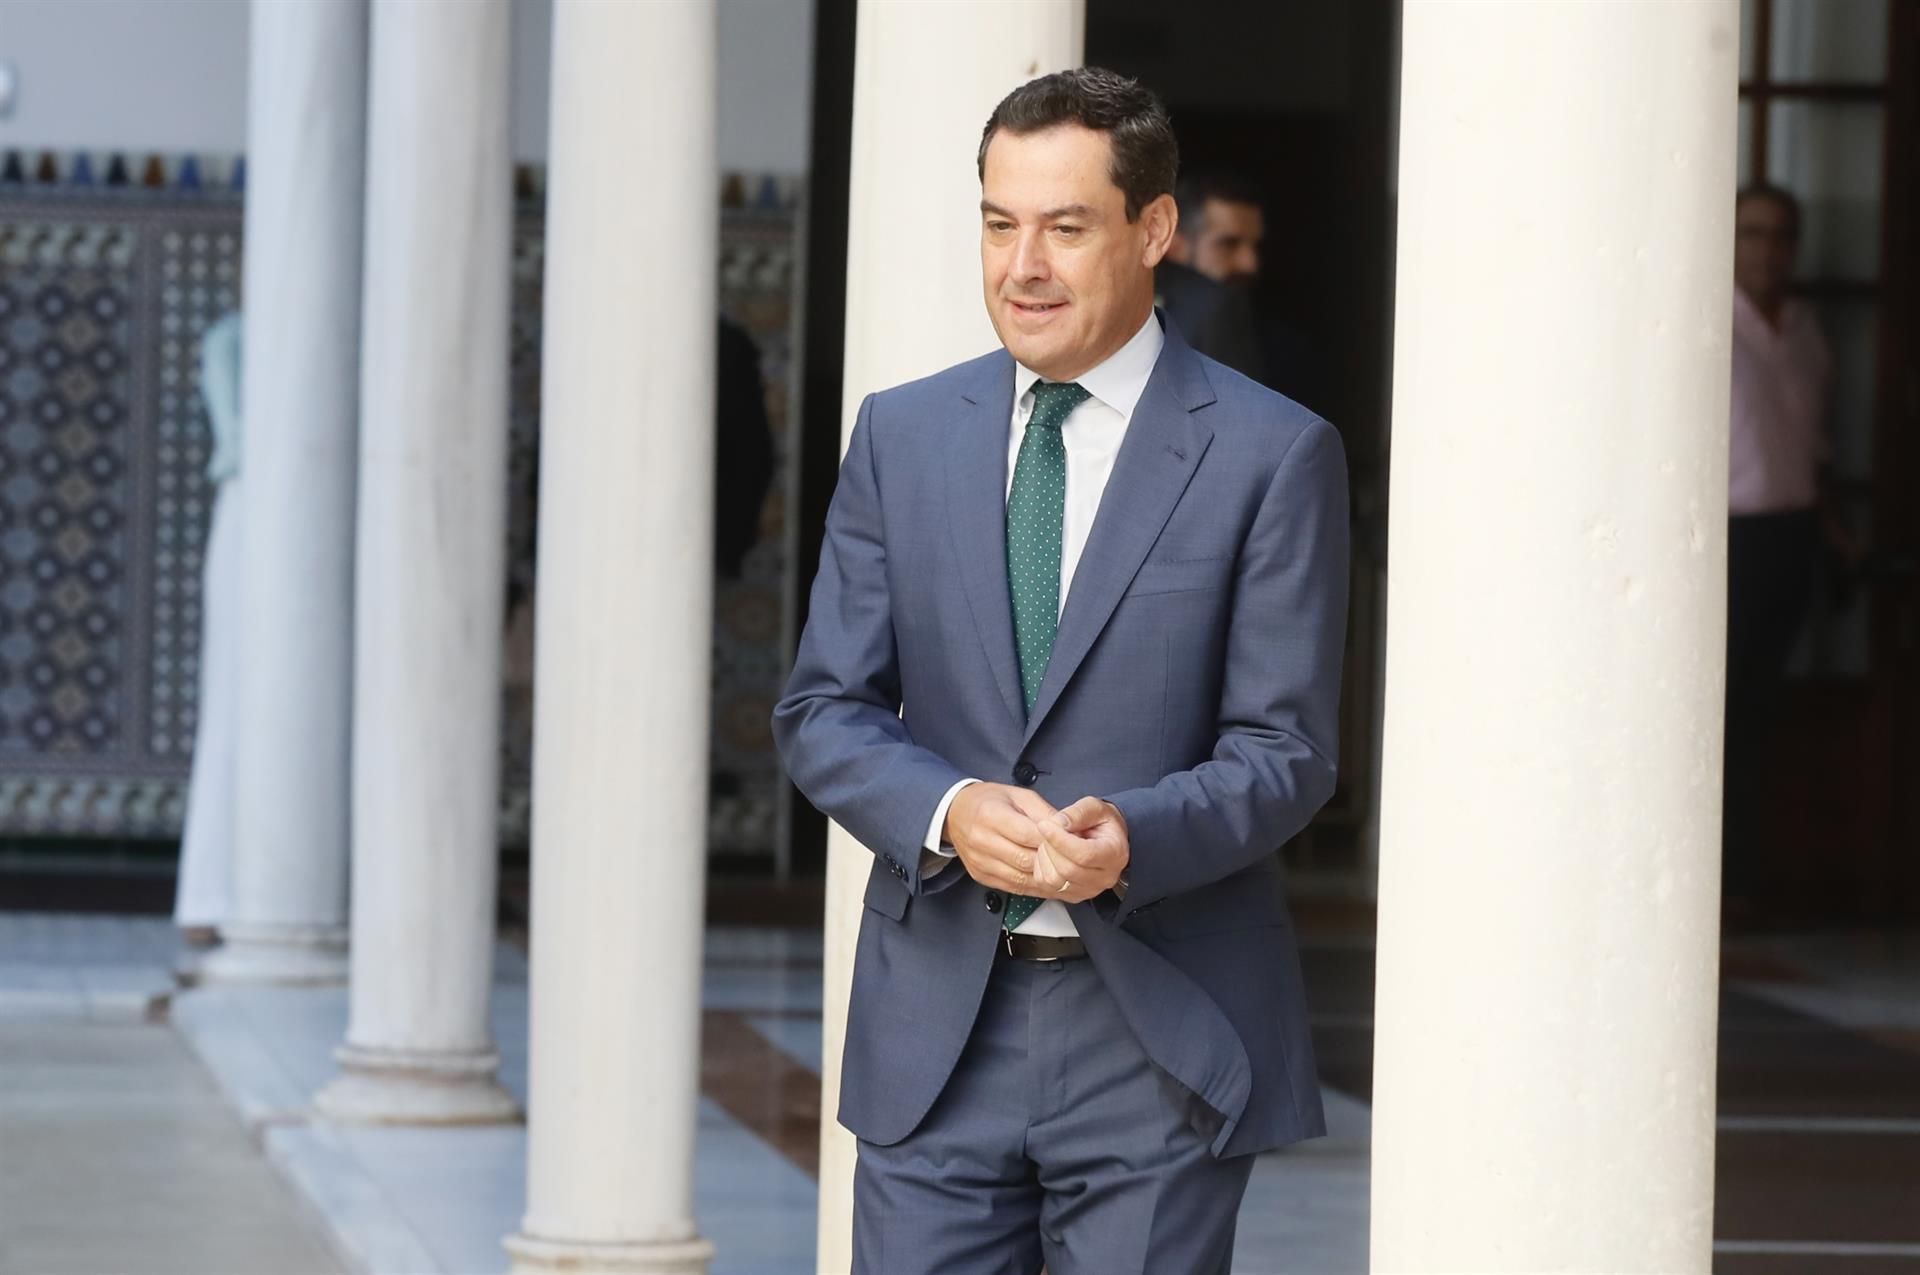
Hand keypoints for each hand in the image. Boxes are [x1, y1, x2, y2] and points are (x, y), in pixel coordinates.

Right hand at [945, 782, 1059, 894]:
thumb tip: (1069, 829)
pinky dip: (1034, 887)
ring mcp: (980, 862)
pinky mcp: (982, 877)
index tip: (1070, 842)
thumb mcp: (1019, 795)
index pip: (1029, 835)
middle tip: (1071, 859)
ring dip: (1045, 878)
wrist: (955, 813)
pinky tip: (1047, 880)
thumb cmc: (988, 801)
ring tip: (1063, 872)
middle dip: (1052, 861)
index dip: (1053, 841)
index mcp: (991, 815)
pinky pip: (1014, 888)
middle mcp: (982, 841)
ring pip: (1022, 879)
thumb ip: (1044, 812)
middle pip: (1026, 860)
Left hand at [1033, 797, 1128, 903]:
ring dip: (1044, 857)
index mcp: (1114, 854)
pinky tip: (1049, 854)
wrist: (1108, 841)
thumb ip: (1078, 813)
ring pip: (1054, 880)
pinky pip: (1046, 886)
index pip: (1084, 854)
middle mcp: (1104, 877)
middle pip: (1067, 869)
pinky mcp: (1073, 896)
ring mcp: (1088, 890)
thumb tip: (1059, 823)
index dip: (1059, 839)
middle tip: (1049, 829)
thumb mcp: (1095, 808)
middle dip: (1050, 846)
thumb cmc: (1103, 824)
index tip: (1044, 824)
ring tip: (1051, 842)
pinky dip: (1041, 868)